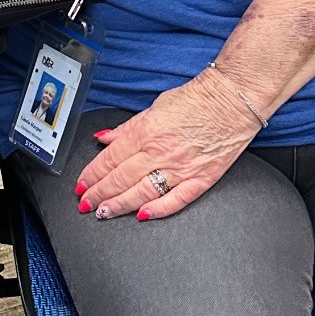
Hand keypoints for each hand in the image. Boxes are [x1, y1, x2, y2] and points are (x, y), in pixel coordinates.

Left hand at [75, 71, 258, 219]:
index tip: (81, 185)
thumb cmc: (197, 100)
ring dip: (120, 205)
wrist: (233, 100)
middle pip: (121, 179)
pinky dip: (159, 209)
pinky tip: (143, 215)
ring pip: (143, 192)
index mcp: (146, 132)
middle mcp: (161, 151)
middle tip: (86, 204)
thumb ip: (128, 127)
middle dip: (99, 194)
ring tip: (104, 213)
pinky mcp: (201, 178)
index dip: (91, 175)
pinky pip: (177, 199)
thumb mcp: (155, 106)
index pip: (110, 159)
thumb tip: (104, 139)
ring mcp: (181, 167)